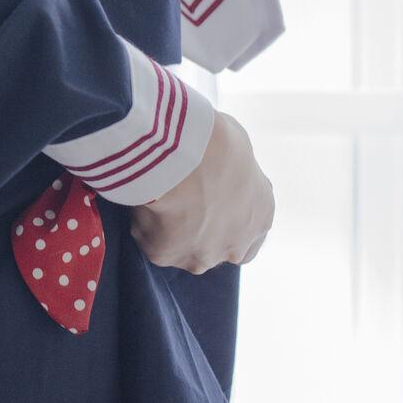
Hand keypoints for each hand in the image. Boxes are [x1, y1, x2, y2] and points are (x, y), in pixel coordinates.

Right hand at [128, 110, 273, 273]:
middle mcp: (234, 246)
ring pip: (182, 249)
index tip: (210, 207)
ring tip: (157, 195)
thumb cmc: (218, 145)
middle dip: (199, 232)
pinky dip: (146, 222)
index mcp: (260, 219)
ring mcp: (199, 257)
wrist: (186, 158)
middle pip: (215, 248)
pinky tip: (143, 197)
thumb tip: (217, 167)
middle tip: (179, 200)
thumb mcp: (239, 149)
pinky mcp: (164, 256)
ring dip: (171, 230)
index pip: (248, 238)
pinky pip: (151, 240)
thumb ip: (233, 172)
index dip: (227, 225)